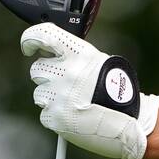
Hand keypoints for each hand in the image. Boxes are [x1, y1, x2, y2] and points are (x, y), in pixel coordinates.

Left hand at [20, 23, 158, 158]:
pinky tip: (73, 115)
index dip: (30, 39)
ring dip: (50, 97)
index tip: (28, 46)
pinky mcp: (55, 117)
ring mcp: (58, 96)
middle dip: (46, 76)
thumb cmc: (118, 93)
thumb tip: (51, 52)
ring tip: (72, 102)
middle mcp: (66, 72)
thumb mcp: (98, 62)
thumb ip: (73, 56)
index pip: (44, 35)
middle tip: (64, 84)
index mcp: (79, 54)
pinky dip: (55, 116)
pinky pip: (45, 114)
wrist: (130, 123)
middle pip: (37, 69)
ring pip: (38, 93)